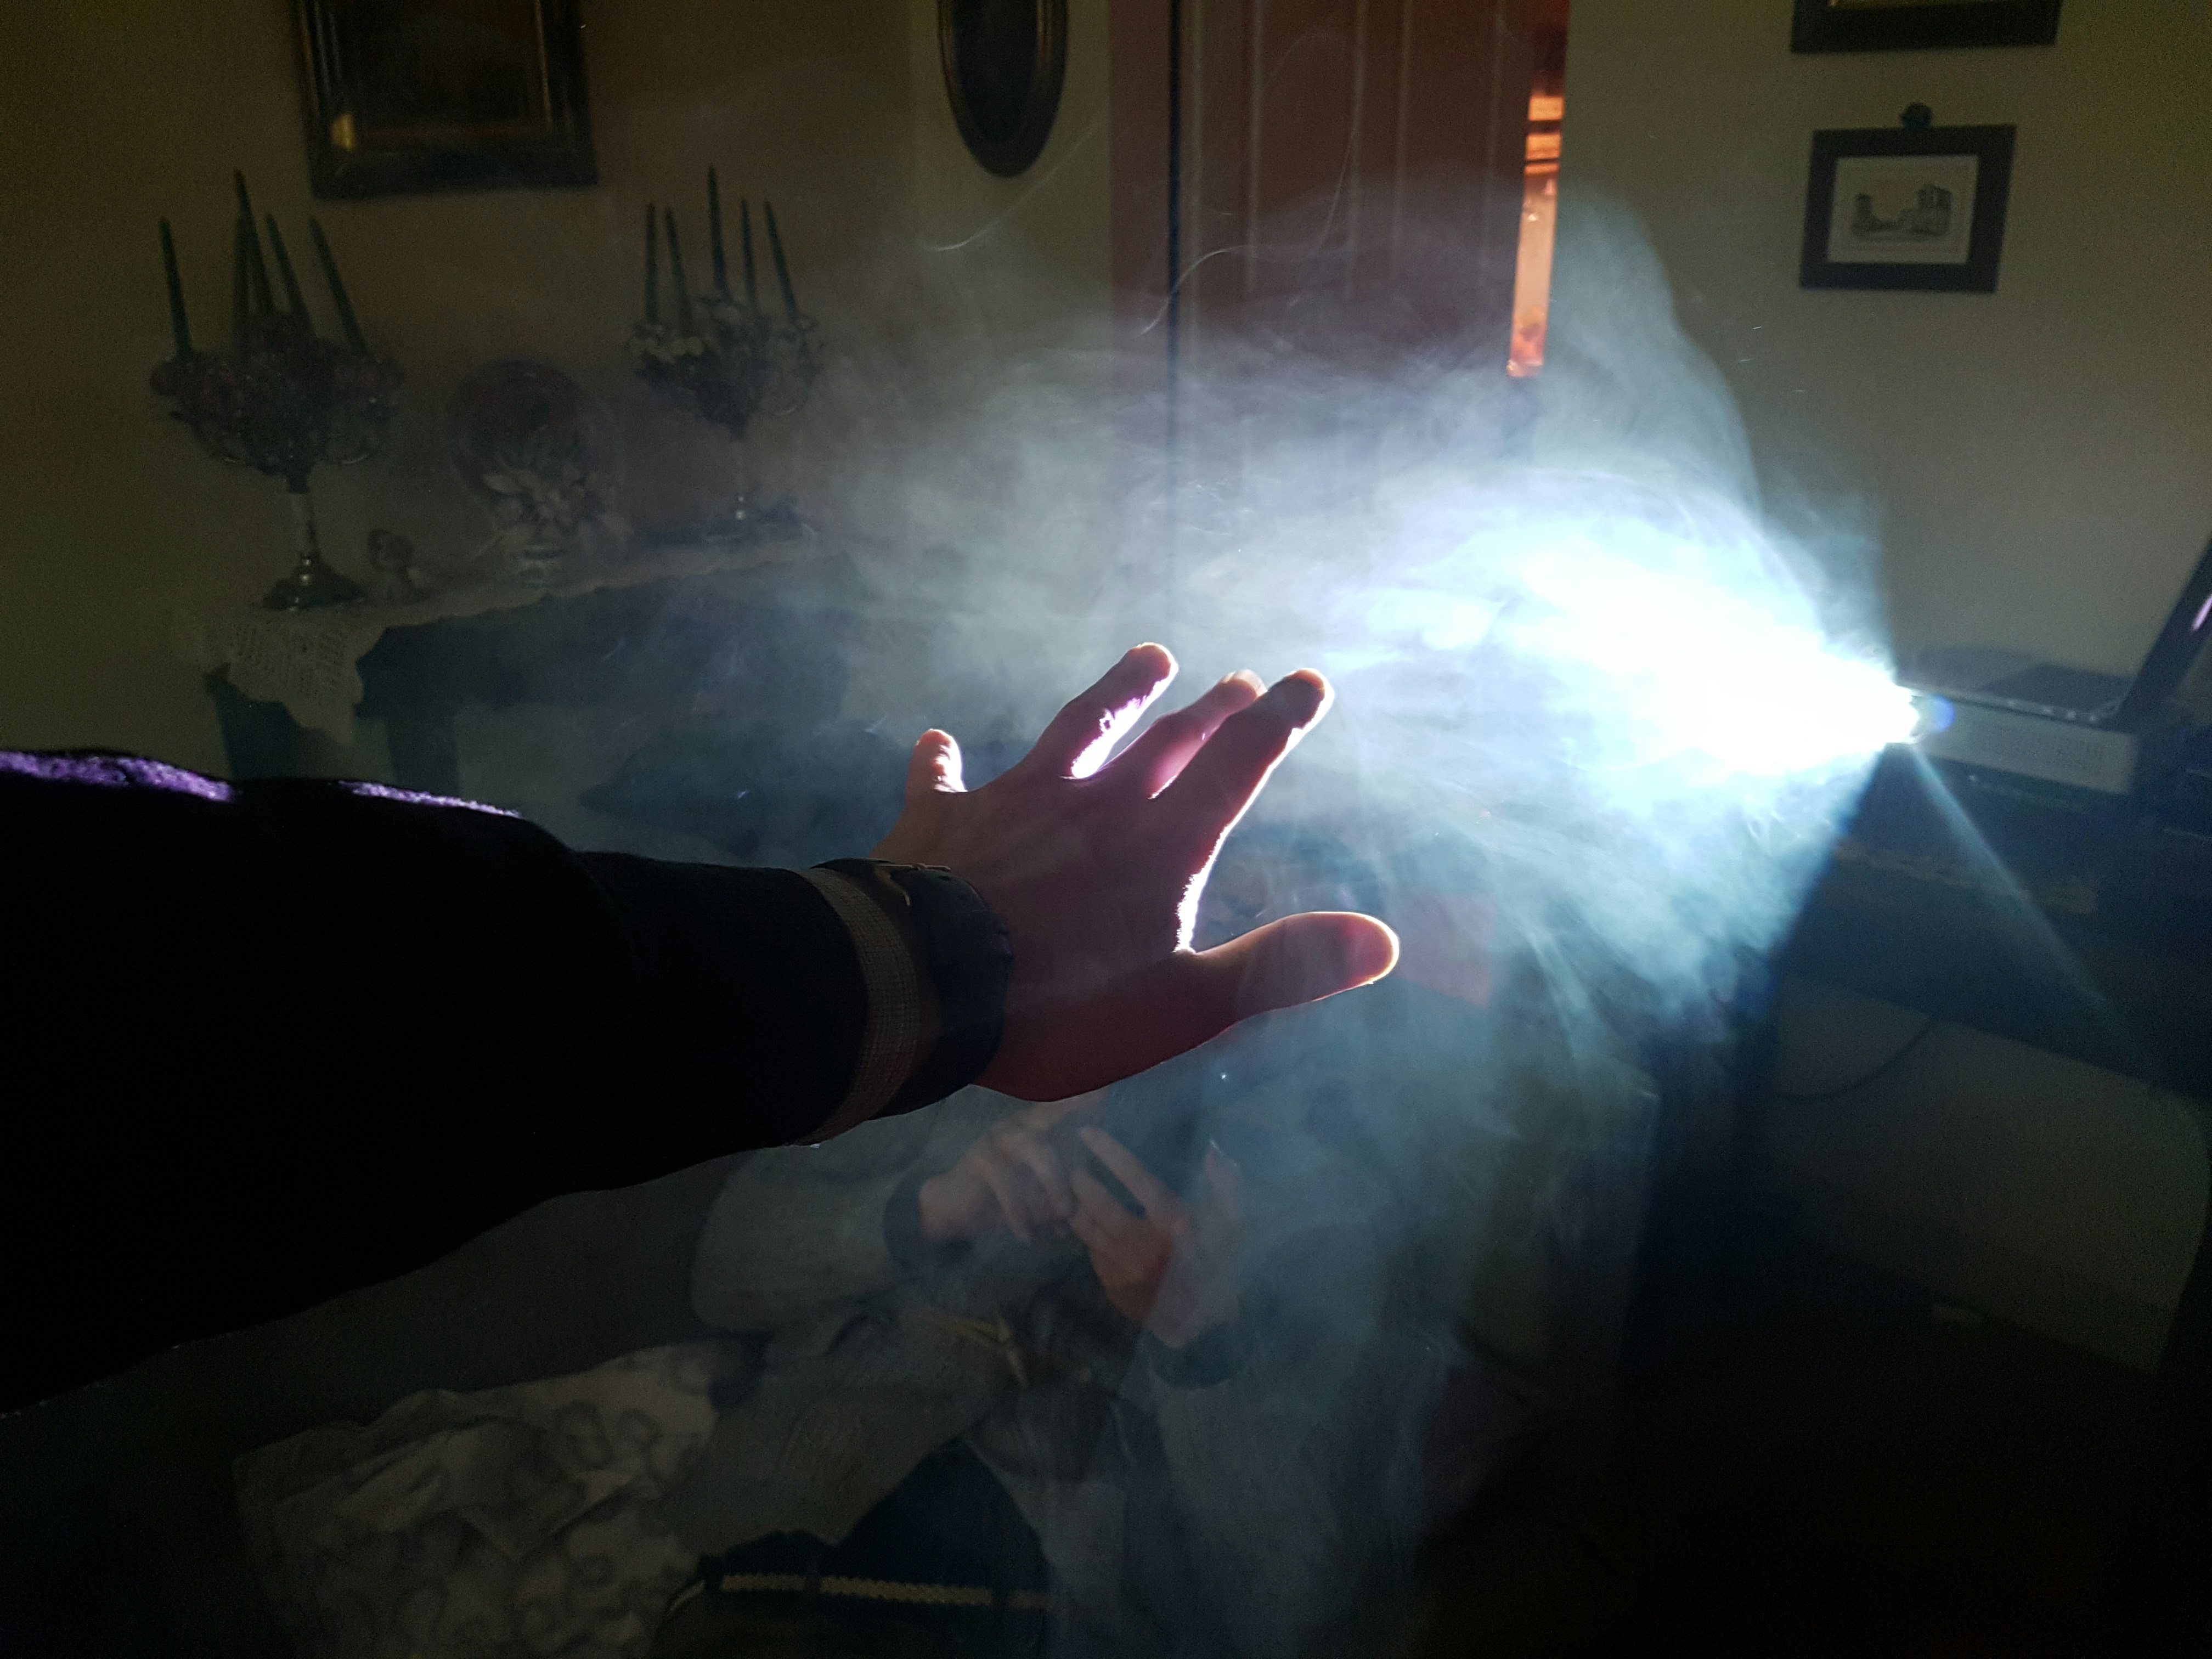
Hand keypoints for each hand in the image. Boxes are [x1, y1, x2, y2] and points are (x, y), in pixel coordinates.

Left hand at [874, 645, 1399, 1100]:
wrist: (922, 985)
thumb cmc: (1061, 1007)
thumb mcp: (1186, 1004)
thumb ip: (1280, 966)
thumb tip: (1384, 940)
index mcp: (1160, 848)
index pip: (1234, 769)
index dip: (1276, 724)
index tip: (1308, 681)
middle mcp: (1096, 806)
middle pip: (1165, 744)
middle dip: (1209, 711)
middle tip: (1238, 679)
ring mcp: (1015, 802)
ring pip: (1076, 731)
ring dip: (1116, 695)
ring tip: (1149, 657)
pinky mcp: (941, 818)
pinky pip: (942, 779)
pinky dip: (942, 759)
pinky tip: (937, 740)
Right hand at [915, 1095, 1098, 1245]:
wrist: (958, 1210)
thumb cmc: (1007, 1199)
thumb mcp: (1041, 1196)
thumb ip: (1065, 1194)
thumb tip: (1091, 1211)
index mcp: (1037, 1130)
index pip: (1063, 1110)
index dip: (1083, 1100)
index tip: (1107, 1092)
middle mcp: (1018, 1126)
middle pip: (1051, 1117)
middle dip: (1074, 1119)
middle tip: (1094, 1135)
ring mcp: (997, 1138)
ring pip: (1034, 1148)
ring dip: (1053, 1183)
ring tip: (1061, 1216)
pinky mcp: (979, 1158)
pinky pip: (1005, 1179)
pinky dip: (1019, 1210)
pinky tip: (1027, 1235)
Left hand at [1068, 1128, 1243, 1348]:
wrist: (1207, 1326)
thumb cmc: (1221, 1266)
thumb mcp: (1235, 1225)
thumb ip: (1227, 1185)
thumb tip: (1212, 1150)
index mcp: (1173, 1222)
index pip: (1134, 1176)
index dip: (1108, 1151)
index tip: (1088, 1133)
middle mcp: (1142, 1243)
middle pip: (1096, 1201)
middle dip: (1081, 1181)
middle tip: (1076, 1168)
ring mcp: (1124, 1267)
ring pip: (1086, 1228)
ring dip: (1077, 1207)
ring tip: (1073, 1195)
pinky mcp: (1112, 1286)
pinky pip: (1090, 1253)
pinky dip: (1087, 1237)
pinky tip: (1088, 1228)